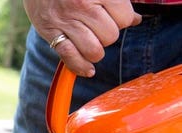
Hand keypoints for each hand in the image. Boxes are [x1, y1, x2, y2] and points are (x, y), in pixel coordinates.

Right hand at [23, 0, 140, 76]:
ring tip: (92, 42)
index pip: (124, 18)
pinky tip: (88, 70)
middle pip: (110, 36)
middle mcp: (81, 6)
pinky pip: (69, 56)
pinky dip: (80, 67)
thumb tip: (136, 20)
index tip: (115, 15)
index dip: (123, 19)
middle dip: (108, 35)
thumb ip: (117, 0)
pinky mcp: (50, 32)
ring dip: (96, 51)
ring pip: (93, 50)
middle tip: (100, 27)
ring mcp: (65, 21)